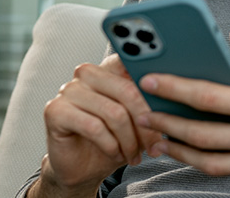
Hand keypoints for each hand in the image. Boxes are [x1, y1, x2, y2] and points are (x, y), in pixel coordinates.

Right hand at [32, 55, 162, 196]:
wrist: (84, 167)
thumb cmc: (114, 139)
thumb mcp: (139, 120)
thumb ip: (150, 102)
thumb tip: (174, 97)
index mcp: (109, 69)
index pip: (132, 62)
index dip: (152, 79)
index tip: (168, 95)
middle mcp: (88, 74)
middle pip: (128, 90)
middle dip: (146, 122)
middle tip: (155, 145)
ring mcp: (69, 90)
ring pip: (113, 112)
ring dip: (129, 140)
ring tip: (134, 154)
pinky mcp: (55, 110)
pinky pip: (93, 127)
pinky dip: (110, 145)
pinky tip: (115, 153)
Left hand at [137, 30, 229, 190]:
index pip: (211, 100)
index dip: (176, 90)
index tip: (152, 81)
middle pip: (205, 138)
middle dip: (168, 124)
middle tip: (144, 114)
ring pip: (216, 165)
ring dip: (183, 152)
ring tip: (161, 138)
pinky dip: (216, 164)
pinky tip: (200, 151)